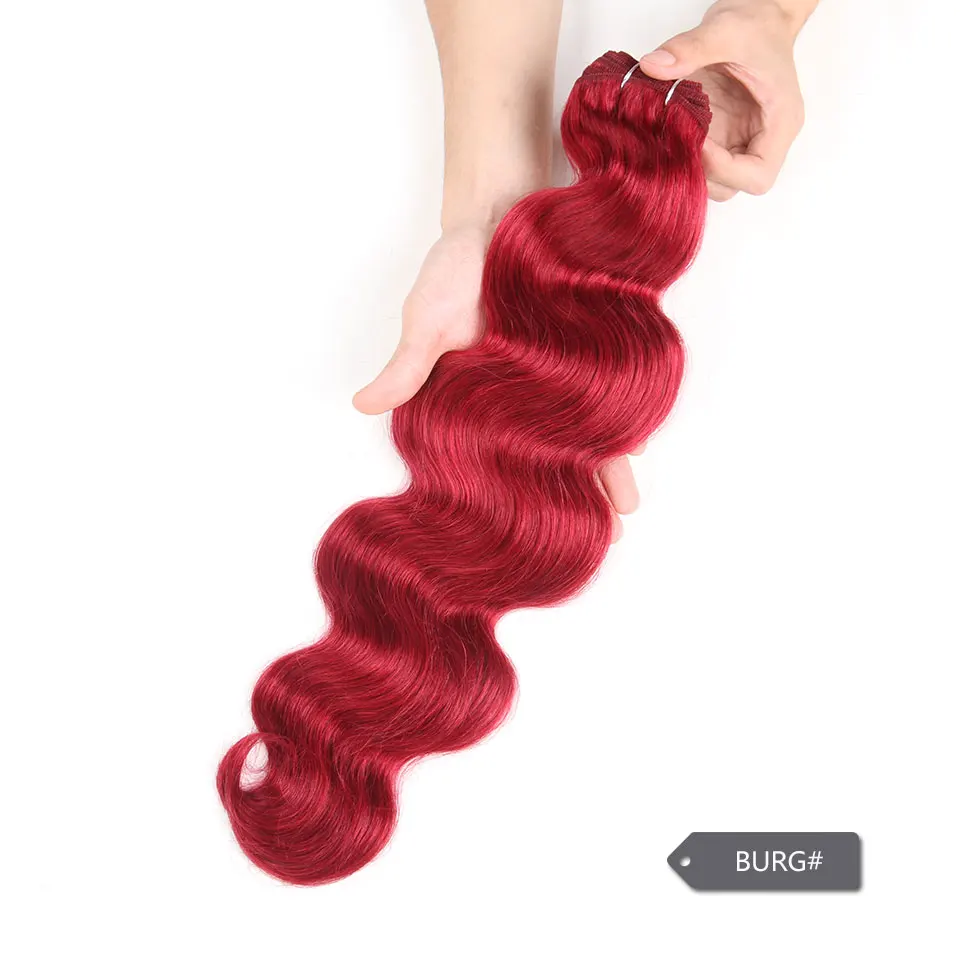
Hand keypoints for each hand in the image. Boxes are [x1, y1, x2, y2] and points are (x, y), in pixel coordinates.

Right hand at [352, 222, 643, 542]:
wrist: (503, 213)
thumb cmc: (457, 268)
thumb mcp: (428, 317)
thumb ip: (408, 365)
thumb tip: (362, 404)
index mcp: (476, 402)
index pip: (490, 462)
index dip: (504, 499)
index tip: (517, 538)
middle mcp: (519, 400)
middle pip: (543, 459)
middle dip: (566, 497)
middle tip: (593, 541)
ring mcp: (558, 379)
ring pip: (581, 435)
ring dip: (601, 472)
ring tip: (622, 516)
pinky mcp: (591, 353)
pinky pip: (610, 396)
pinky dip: (621, 423)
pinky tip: (636, 452)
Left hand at [639, 0, 806, 200]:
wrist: (757, 15)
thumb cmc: (755, 23)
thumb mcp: (725, 28)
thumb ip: (690, 48)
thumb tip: (652, 66)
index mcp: (780, 123)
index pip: (757, 175)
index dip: (724, 170)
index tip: (698, 143)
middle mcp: (761, 140)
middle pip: (733, 186)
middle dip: (702, 173)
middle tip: (675, 144)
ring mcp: (738, 142)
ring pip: (714, 181)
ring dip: (688, 168)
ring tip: (668, 138)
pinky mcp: (720, 138)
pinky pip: (700, 162)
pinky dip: (681, 155)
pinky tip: (666, 133)